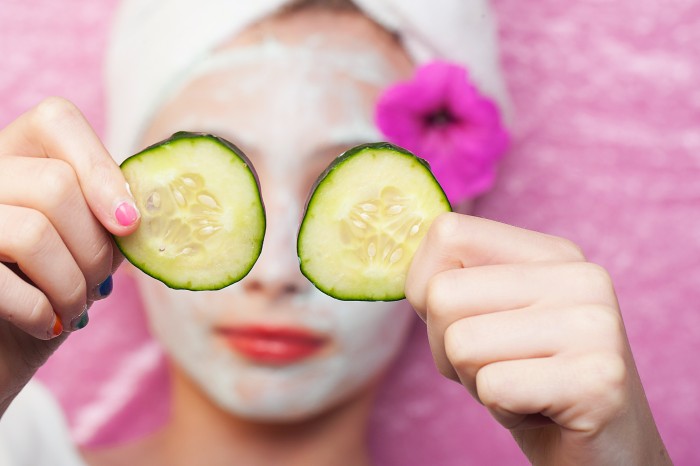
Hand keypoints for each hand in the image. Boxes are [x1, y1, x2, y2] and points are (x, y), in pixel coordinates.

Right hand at [0, 97, 138, 413]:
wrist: (2, 345)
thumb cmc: (48, 289)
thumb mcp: (85, 245)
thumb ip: (112, 215)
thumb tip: (165, 207)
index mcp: (18, 155)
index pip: (56, 119)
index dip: (101, 170)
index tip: (130, 225)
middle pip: (56, 184)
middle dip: (95, 247)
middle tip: (99, 283)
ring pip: (33, 231)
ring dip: (71, 284)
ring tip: (75, 307)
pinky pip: (1, 281)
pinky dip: (40, 312)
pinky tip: (47, 324)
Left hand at [405, 213, 670, 465]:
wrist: (603, 451)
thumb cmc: (528, 379)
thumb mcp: (488, 316)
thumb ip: (451, 280)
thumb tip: (393, 251)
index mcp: (550, 253)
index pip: (447, 233)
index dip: (425, 286)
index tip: (459, 320)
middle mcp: (579, 277)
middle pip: (443, 294)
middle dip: (447, 347)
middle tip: (497, 366)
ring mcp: (594, 325)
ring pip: (461, 343)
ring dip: (475, 381)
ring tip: (521, 386)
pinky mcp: (598, 379)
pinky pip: (494, 387)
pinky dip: (501, 410)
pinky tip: (540, 410)